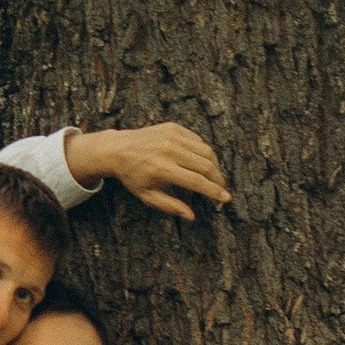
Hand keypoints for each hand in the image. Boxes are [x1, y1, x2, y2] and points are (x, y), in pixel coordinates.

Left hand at [66, 121, 231, 220]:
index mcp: (162, 169)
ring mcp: (171, 136)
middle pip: (206, 165)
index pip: (197, 181)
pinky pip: (197, 140)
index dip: (214, 191)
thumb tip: (192, 217)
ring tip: (213, 176)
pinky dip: (203, 152)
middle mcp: (169, 150)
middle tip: (221, 188)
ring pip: (205, 150)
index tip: (226, 198)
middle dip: (218, 179)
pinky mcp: (173, 127)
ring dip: (214, 165)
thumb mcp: (148, 196)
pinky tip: (201, 161)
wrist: (118, 149)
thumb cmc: (133, 176)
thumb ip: (170, 206)